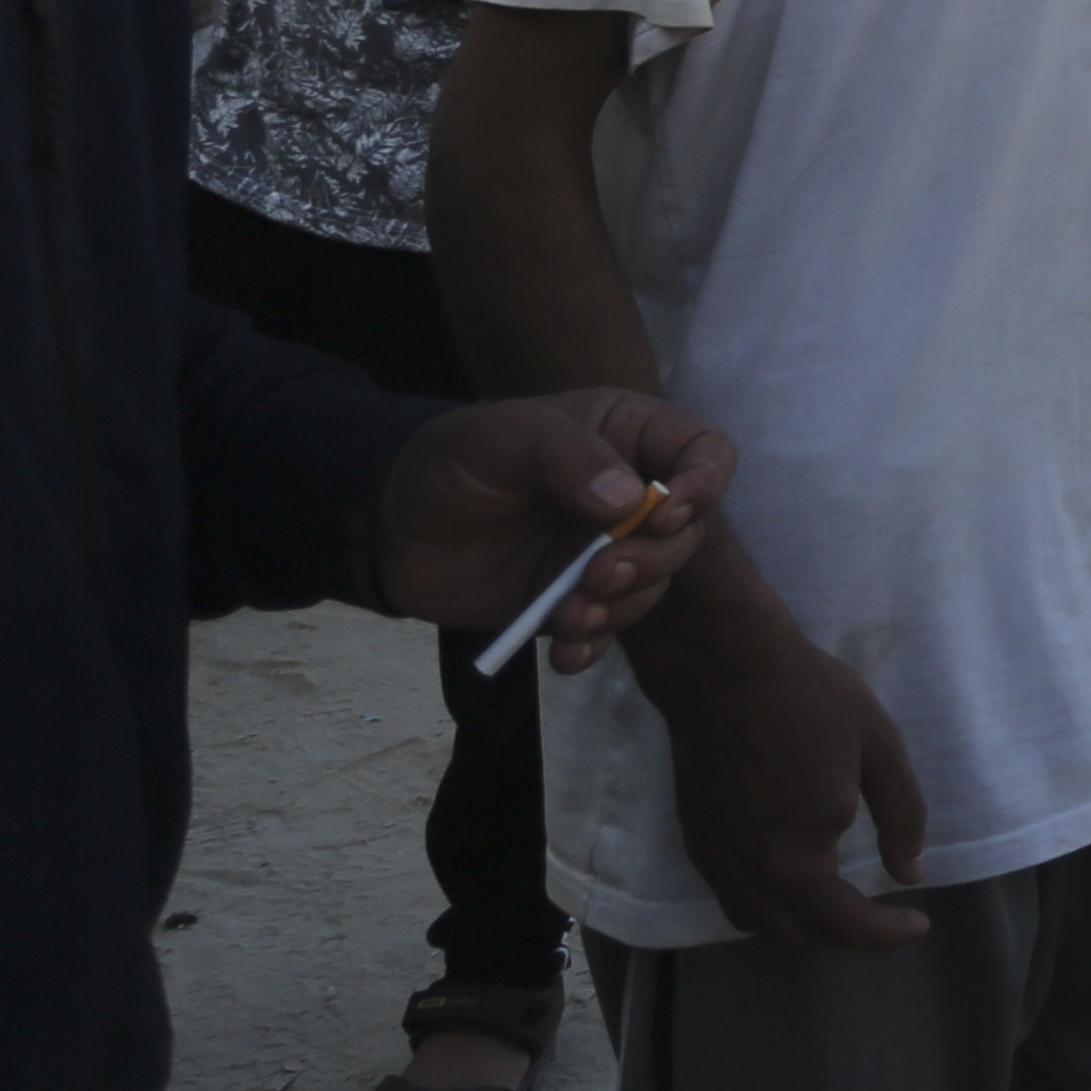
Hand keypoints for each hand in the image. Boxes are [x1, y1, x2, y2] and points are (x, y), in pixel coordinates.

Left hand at [371, 390, 731, 666]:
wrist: (388, 527)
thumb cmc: (450, 460)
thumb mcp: (503, 437)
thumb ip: (567, 456)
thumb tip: (630, 502)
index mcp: (624, 436)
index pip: (702, 451)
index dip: (703, 482)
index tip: (663, 515)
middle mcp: (626, 496)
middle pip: (685, 531)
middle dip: (651, 560)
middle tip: (600, 575)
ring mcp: (601, 552)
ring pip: (650, 586)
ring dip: (620, 608)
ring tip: (569, 616)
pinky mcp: (572, 600)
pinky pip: (604, 629)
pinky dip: (591, 645)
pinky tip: (564, 653)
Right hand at [635, 569, 935, 947]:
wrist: (723, 669)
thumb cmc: (809, 699)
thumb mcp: (879, 749)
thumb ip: (902, 817)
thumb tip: (910, 873)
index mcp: (797, 856)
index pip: (844, 924)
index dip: (886, 933)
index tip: (919, 924)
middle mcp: (750, 874)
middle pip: (801, 935)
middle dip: (849, 937)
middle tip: (888, 921)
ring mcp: (716, 862)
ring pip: (761, 926)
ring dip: (807, 930)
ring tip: (847, 911)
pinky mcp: (697, 844)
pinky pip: (735, 901)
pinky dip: (770, 911)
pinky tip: (797, 888)